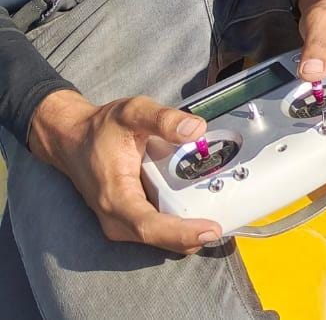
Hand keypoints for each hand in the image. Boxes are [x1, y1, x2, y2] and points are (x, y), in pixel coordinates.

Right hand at [27, 89, 220, 252]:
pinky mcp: (125, 220)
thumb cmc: (102, 127)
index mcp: (115, 197)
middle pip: (158, 238)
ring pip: (157, 238)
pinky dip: (176, 227)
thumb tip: (197, 129)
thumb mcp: (133, 112)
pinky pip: (154, 230)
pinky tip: (199, 213)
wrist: (73, 139)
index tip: (211, 229)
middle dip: (191, 236)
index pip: (150, 225)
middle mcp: (115, 218)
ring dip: (186, 233)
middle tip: (227, 224)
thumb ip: (165, 119)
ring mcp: (119, 223)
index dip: (182, 232)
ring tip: (219, 218)